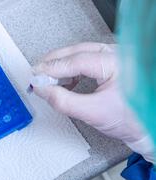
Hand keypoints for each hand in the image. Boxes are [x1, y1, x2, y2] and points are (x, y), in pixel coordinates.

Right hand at [33, 42, 153, 162]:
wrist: (148, 128)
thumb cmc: (132, 120)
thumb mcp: (93, 113)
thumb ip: (64, 101)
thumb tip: (42, 90)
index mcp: (117, 62)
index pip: (75, 60)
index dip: (51, 69)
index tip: (35, 78)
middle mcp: (117, 55)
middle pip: (76, 52)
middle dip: (52, 64)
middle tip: (36, 76)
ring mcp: (115, 58)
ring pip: (79, 54)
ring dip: (60, 66)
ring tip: (47, 80)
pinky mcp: (111, 64)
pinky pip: (85, 60)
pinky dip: (70, 69)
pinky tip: (63, 81)